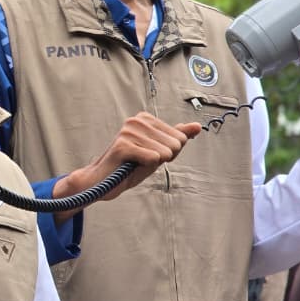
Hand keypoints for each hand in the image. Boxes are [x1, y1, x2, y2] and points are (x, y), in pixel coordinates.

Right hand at [52, 112, 200, 221]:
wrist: (102, 182)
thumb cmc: (130, 167)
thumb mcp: (158, 152)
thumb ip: (177, 137)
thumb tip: (198, 126)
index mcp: (144, 119)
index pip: (180, 138)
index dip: (168, 153)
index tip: (148, 155)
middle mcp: (136, 121)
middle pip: (175, 144)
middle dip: (162, 158)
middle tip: (141, 161)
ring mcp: (128, 132)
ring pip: (165, 153)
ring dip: (151, 164)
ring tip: (134, 164)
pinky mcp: (123, 145)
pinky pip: (153, 159)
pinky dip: (145, 167)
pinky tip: (130, 166)